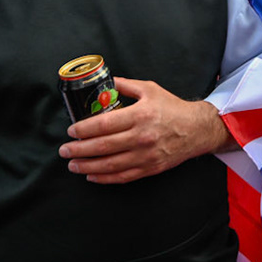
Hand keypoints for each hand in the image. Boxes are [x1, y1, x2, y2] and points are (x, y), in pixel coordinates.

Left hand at [59, 78, 228, 182]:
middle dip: (79, 149)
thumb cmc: (172, 108)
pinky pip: (123, 176)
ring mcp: (146, 155)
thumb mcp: (149, 89)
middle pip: (103, 146)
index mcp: (140, 115)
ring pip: (110, 164)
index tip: (71, 131)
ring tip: (72, 164)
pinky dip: (105, 178)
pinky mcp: (150, 168)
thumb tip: (103, 83)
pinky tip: (91, 175)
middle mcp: (142, 136)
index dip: (84, 129)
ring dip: (87, 165)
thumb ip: (124, 85)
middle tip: (64, 150)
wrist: (197, 129)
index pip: (104, 125)